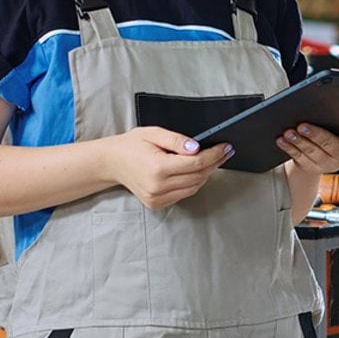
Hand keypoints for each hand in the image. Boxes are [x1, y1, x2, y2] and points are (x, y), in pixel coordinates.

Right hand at [106, 127, 234, 210]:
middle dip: (214, 163)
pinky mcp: (157, 204)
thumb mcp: (154, 133)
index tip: (226, 147)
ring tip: (212, 160)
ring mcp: (157, 198)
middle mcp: (158, 187)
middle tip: (224, 152)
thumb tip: (197, 148)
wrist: (112, 162)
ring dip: (206, 174)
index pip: (196, 164)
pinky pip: (184, 194)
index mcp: (158, 168)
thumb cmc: (132, 145)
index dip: (214, 155)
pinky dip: (193, 182)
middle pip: (198, 177)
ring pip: (193, 187)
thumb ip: (177, 140)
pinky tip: (195, 171)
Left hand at [277, 111, 338, 174]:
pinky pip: (299, 158)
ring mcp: (328, 163)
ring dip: (299, 141)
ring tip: (288, 132)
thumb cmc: (330, 130)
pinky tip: (282, 140)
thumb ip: (336, 112)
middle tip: (302, 125)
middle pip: (331, 144)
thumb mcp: (337, 122)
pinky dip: (289, 148)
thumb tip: (318, 97)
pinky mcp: (312, 168)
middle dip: (316, 135)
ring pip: (313, 152)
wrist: (319, 157)